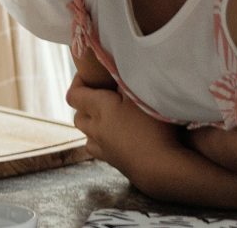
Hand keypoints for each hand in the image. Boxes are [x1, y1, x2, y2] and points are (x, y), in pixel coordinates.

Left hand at [66, 76, 186, 185]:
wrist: (162, 169)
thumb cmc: (153, 128)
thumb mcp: (141, 95)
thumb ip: (126, 81)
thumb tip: (114, 68)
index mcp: (99, 109)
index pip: (74, 94)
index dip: (78, 82)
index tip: (91, 74)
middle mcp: (96, 129)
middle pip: (78, 116)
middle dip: (85, 105)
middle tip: (102, 96)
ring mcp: (104, 149)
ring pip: (87, 136)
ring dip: (92, 126)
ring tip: (109, 119)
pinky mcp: (115, 164)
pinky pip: (100, 151)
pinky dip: (103, 143)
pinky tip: (118, 139)